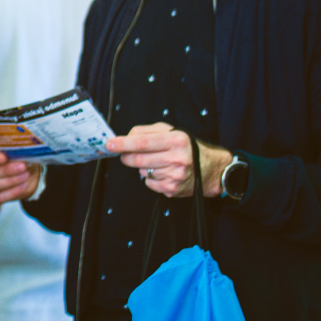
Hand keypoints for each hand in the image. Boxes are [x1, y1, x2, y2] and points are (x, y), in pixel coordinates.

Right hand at [0, 141, 38, 202]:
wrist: (16, 169)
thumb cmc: (11, 155)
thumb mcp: (10, 148)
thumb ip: (11, 150)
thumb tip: (17, 153)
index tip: (4, 157)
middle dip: (6, 170)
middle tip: (23, 166)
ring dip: (10, 181)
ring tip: (25, 175)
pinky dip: (12, 192)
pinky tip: (23, 185)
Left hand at [104, 123, 229, 197]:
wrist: (211, 169)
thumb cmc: (186, 147)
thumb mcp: (171, 131)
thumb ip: (146, 131)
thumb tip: (125, 138)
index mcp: (176, 140)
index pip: (142, 143)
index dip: (123, 144)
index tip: (109, 144)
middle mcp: (177, 159)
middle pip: (138, 159)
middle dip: (126, 156)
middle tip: (124, 154)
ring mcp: (175, 176)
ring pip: (142, 171)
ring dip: (142, 167)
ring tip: (157, 162)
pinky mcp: (173, 189)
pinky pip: (148, 183)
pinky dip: (150, 177)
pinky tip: (162, 172)